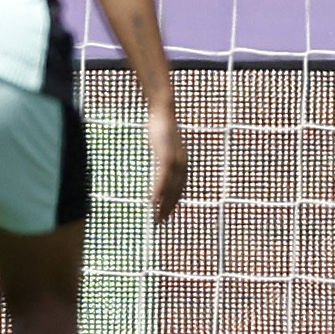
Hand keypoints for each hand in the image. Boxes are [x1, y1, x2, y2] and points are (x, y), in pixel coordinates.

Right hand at [143, 105, 186, 221]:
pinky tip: (152, 201)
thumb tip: (160, 164)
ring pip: (171, 187)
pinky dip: (159, 190)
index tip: (167, 213)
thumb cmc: (162, 127)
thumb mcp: (164, 145)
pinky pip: (162, 177)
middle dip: (169, 207)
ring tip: (157, 217)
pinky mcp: (165, 155)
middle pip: (177, 190)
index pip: (179, 187)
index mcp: (182, 162)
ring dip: (164, 204)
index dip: (173, 201)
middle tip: (161, 222)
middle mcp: (181, 163)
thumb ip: (164, 156)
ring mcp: (174, 160)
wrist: (163, 111)